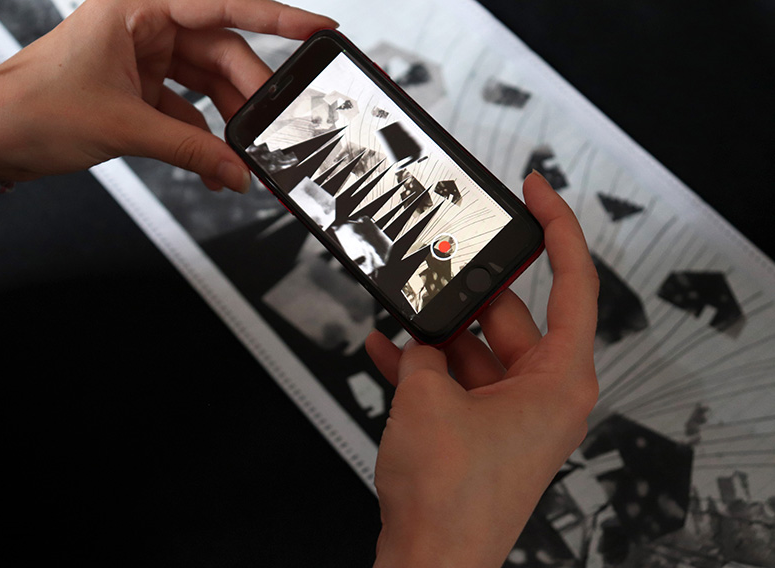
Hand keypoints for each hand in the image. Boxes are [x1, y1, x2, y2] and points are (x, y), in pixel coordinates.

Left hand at [0, 0, 336, 191]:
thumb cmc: (34, 107)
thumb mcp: (126, 127)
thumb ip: (192, 152)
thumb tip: (237, 172)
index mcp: (137, 8)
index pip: (222, 6)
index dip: (277, 17)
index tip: (317, 29)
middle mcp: (145, 27)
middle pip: (221, 53)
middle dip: (249, 95)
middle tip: (273, 128)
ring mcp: (144, 57)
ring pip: (208, 84)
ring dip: (227, 123)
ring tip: (242, 156)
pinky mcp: (141, 87)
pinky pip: (188, 109)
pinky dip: (201, 138)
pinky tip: (213, 167)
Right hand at [366, 171, 599, 567]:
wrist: (429, 561)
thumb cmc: (451, 500)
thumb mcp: (428, 399)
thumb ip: (424, 352)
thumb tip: (418, 340)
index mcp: (559, 381)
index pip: (575, 284)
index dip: (558, 230)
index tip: (539, 194)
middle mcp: (543, 396)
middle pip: (509, 316)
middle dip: (467, 291)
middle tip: (436, 261)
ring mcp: (511, 415)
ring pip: (475, 350)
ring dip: (435, 333)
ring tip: (400, 310)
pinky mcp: (481, 432)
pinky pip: (456, 383)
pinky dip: (424, 367)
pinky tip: (386, 350)